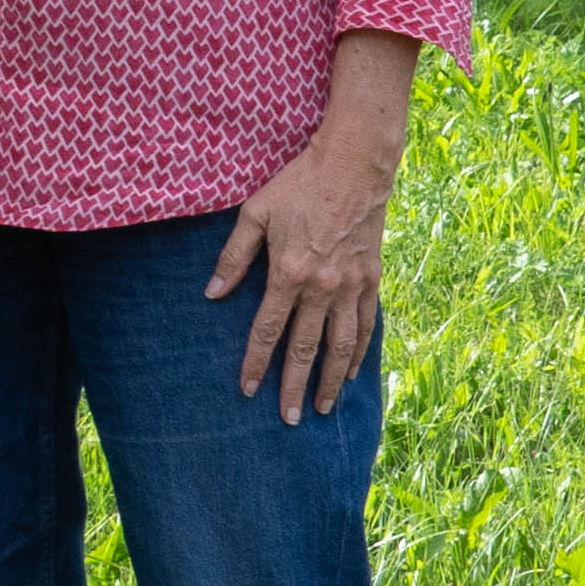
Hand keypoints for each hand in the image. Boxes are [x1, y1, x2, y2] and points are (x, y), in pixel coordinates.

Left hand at [210, 111, 404, 426]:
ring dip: (333, 380)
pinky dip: (359, 352)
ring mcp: (352, 286)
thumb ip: (233, 257)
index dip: (256, 363)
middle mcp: (324, 287)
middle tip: (290, 418)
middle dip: (296, 386)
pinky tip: (352, 371)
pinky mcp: (373, 279)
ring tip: (324, 408)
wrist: (356, 166)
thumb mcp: (254, 214)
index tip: (247, 390)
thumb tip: (212, 293)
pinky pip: (366, 325)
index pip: (268, 331)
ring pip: (342, 345)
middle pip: (307, 349)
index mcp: (290, 274)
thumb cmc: (298, 185)